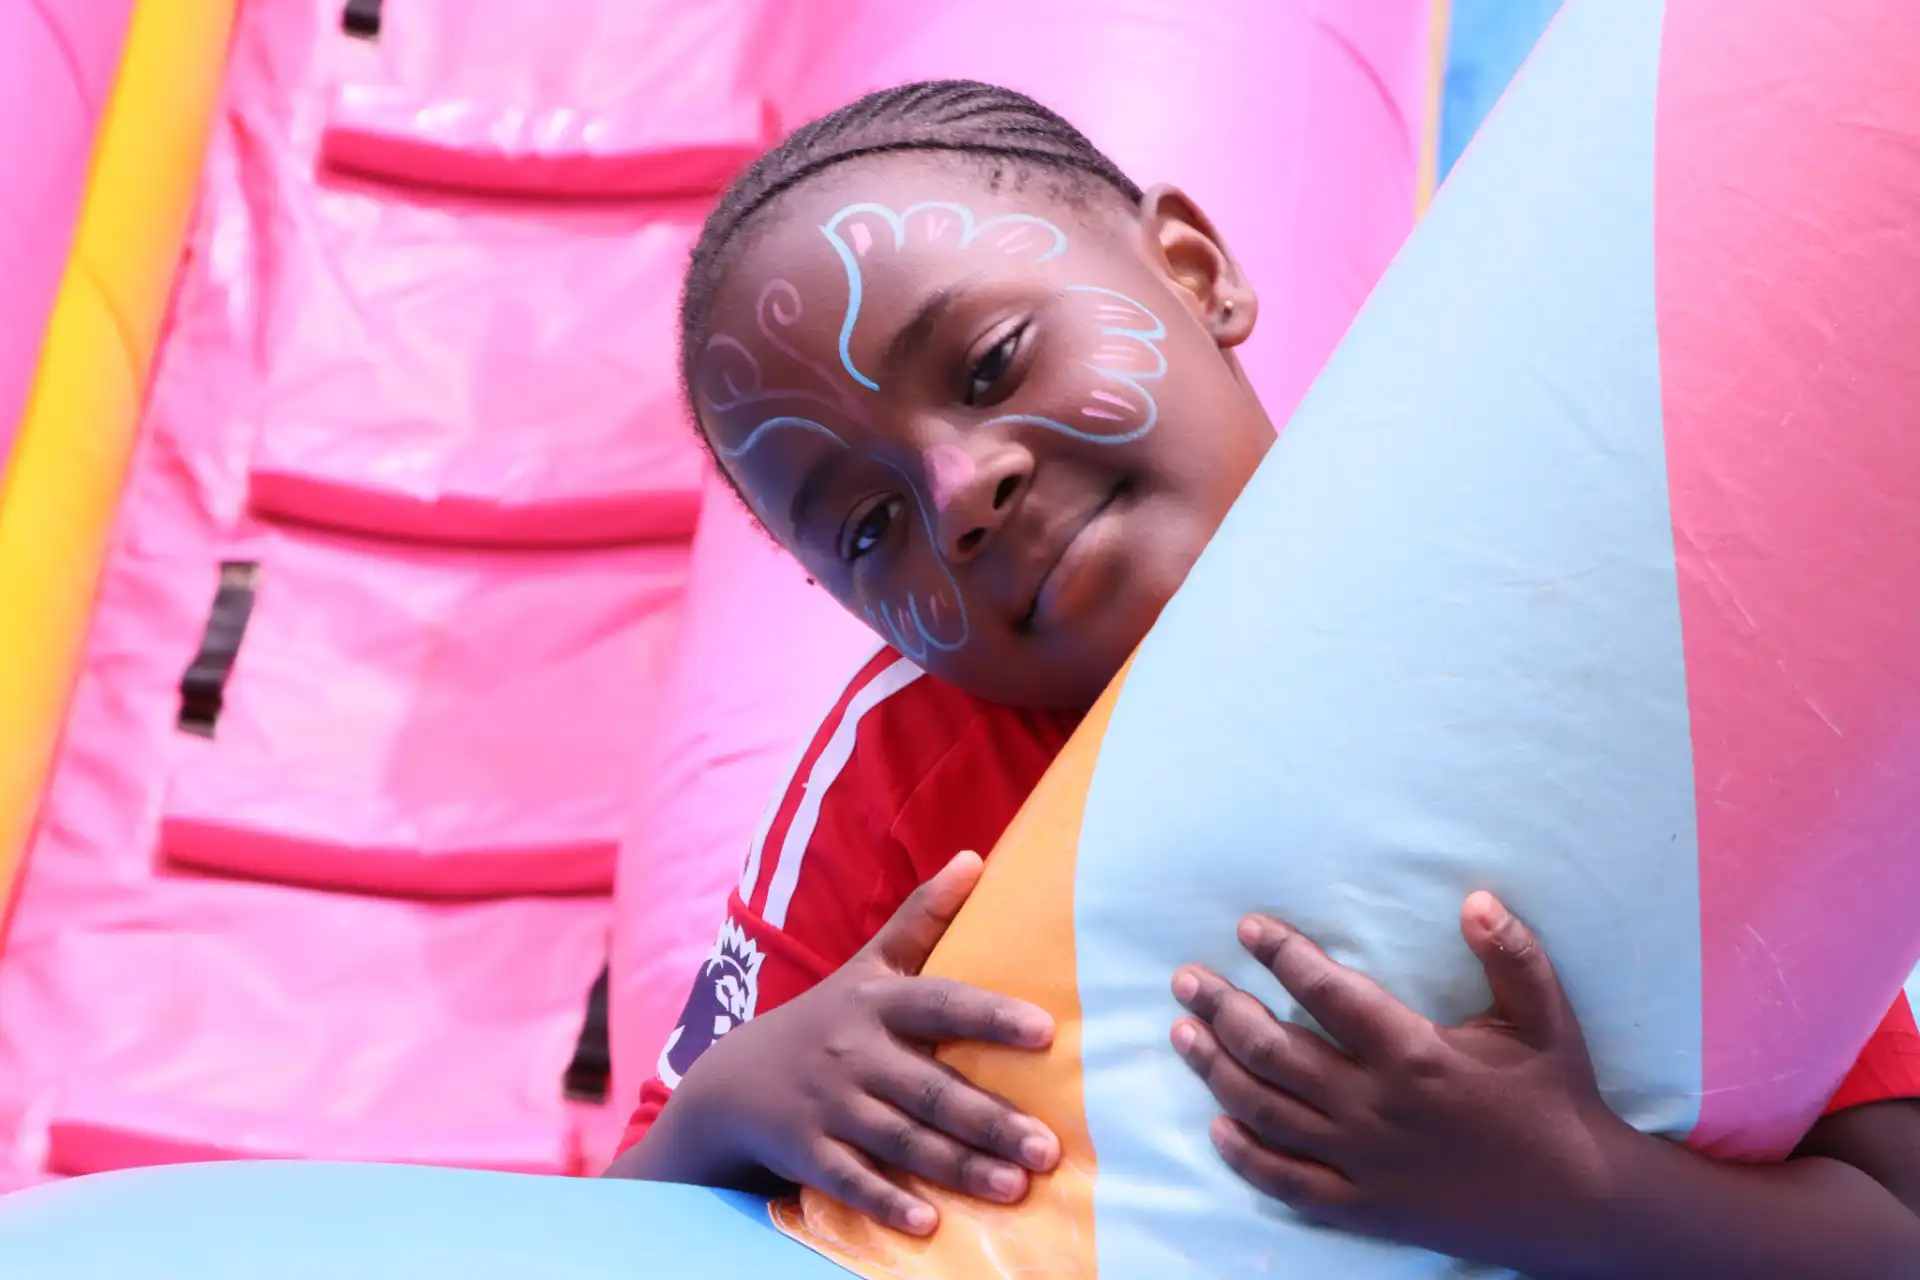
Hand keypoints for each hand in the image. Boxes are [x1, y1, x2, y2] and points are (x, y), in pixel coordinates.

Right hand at [692, 852, 1059, 1235]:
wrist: (734, 1081)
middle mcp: (854, 1051)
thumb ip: (922, 917)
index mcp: (877, 1002)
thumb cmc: (828, 1018)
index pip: (941, 1002)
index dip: (991, 1016)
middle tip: (1047, 1148)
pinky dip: (887, 1202)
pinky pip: (851, 1181)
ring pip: (901, 1139)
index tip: (1045, 1031)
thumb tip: (974, 858)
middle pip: (931, 1087)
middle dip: (990, 1119)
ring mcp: (828, 1104)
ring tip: (1015, 1188)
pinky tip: (929, 1225)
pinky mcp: (807, 1152)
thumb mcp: (868, 963)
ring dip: (958, 1167)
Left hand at [1171, 892, 1630, 1273]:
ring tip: (1181, 1033)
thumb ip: (1512, 955)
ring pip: (1267, 1111)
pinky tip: (1217, 1126)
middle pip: (1274, 1050)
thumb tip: (1475, 898)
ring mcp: (1364, 1162)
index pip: (1328, 994)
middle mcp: (1377, 1108)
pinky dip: (1245, 1155)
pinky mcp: (1364, 1208)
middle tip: (1185, 979)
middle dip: (1222, 1008)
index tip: (1248, 928)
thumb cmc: (1558, 1101)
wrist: (1581, 1207)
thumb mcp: (1547, 1021)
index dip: (1282, 956)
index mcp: (1415, 1055)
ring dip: (1216, 1069)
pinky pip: (1287, 1182)